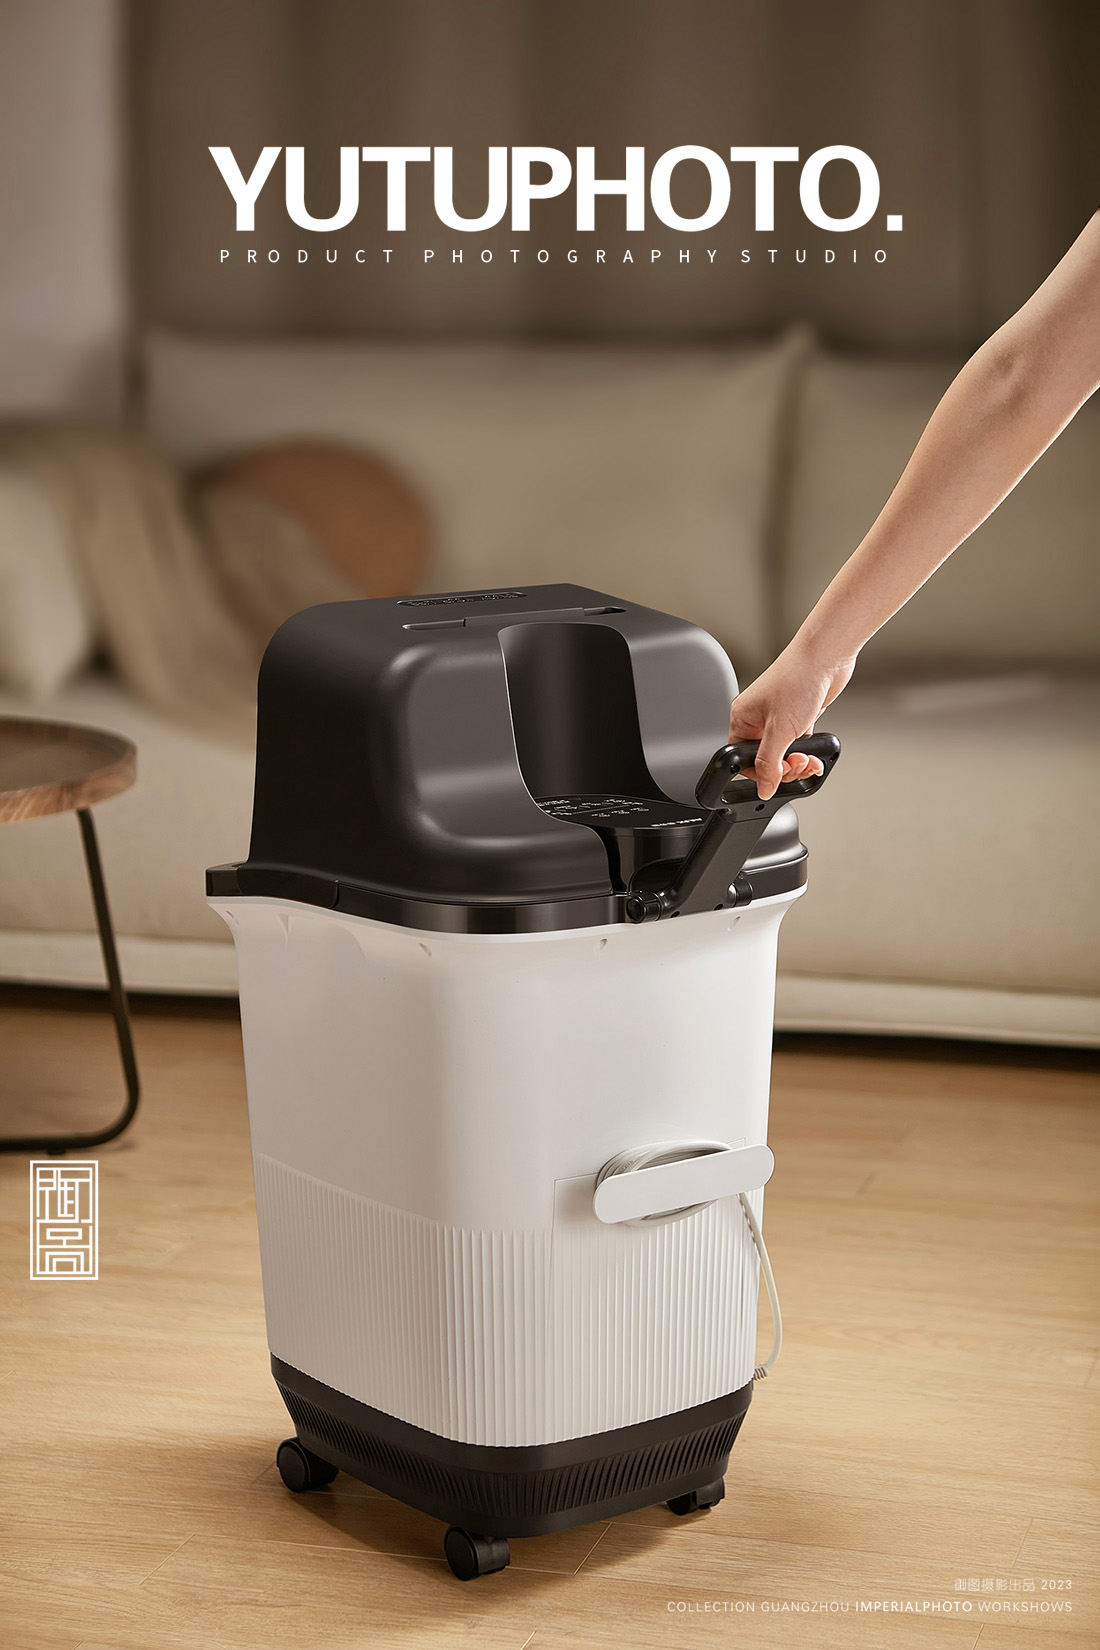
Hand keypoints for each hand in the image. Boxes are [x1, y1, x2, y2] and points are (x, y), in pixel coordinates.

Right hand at [728, 641, 855, 798]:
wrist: (826, 658)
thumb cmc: (797, 679)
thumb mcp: (780, 730)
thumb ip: (769, 764)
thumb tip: (763, 788)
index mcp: (742, 719)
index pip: (743, 760)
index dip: (761, 773)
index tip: (778, 776)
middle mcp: (757, 719)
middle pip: (765, 760)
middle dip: (784, 767)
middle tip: (798, 763)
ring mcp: (778, 718)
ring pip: (783, 754)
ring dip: (799, 761)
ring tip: (810, 758)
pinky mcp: (797, 717)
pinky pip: (798, 744)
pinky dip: (808, 750)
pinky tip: (816, 749)